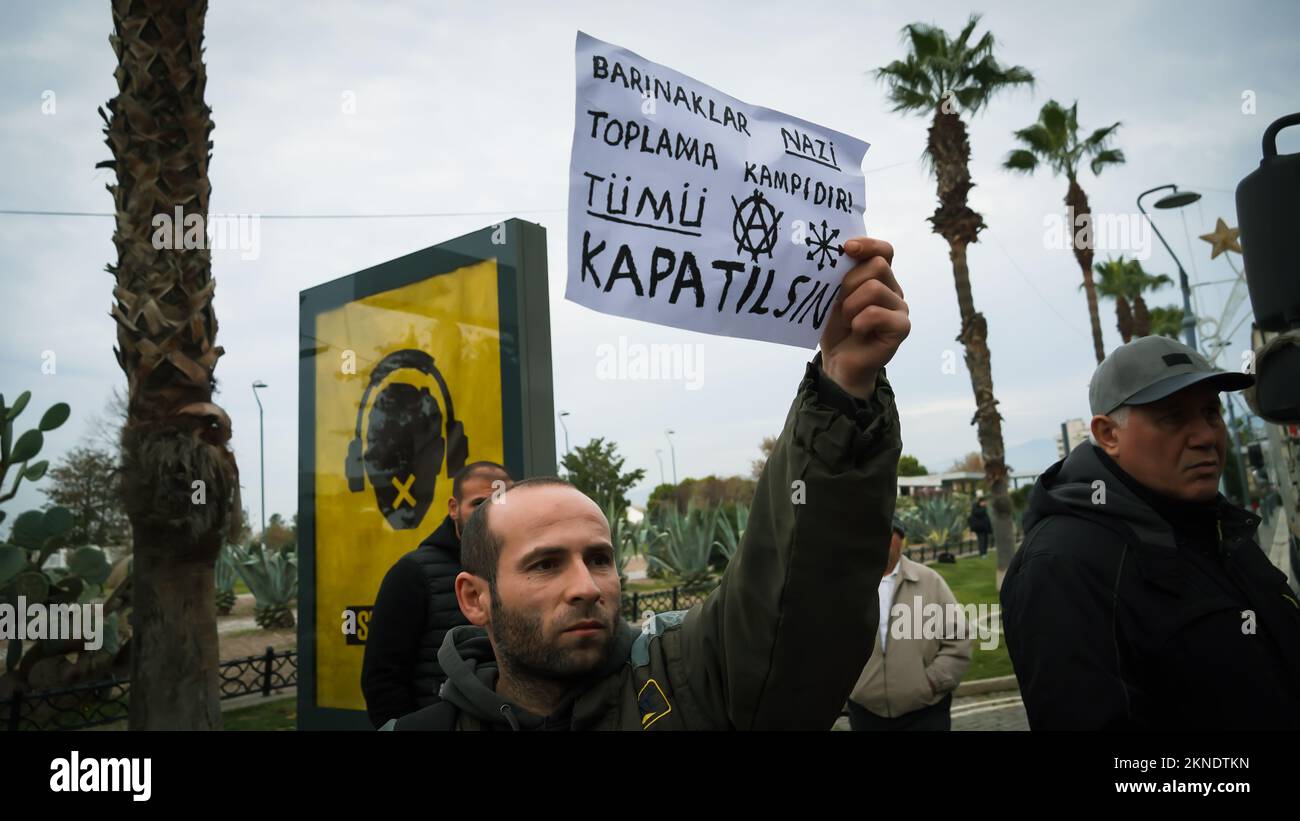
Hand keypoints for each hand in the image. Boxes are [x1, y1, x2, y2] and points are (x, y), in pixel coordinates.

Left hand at [818, 237, 909, 399]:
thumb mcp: (833, 297)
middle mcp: (893, 289)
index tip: (846, 248)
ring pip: (874, 289)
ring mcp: (900, 308)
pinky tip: (857, 331)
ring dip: (850, 306)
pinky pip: (876, 313)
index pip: (883, 251)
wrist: (838, 363)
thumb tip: (838, 253)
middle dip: (849, 283)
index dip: (868, 245)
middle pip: (877, 266)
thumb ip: (840, 275)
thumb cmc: (835, 327)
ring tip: (847, 321)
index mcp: (878, 278)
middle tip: (839, 303)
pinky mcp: (901, 328)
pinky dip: (859, 322)